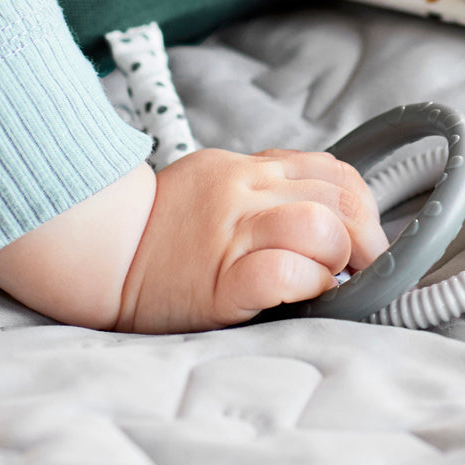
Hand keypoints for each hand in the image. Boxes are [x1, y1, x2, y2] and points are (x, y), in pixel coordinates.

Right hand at [114, 148, 389, 333]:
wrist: (97, 250)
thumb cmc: (159, 227)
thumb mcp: (214, 182)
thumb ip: (264, 188)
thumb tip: (325, 213)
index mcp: (247, 169)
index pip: (332, 170)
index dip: (362, 206)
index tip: (365, 237)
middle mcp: (242, 192)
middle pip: (336, 199)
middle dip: (366, 238)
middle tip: (363, 269)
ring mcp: (230, 234)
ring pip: (317, 226)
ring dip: (340, 258)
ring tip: (331, 281)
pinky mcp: (219, 282)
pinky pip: (282, 272)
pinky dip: (310, 284)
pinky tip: (306, 295)